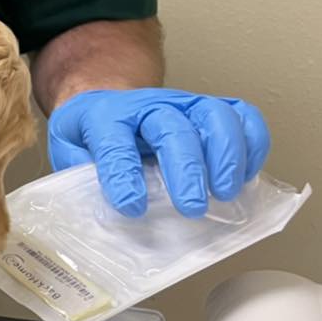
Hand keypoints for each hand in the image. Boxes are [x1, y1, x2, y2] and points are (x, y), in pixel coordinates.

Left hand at [48, 88, 270, 217]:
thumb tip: (105, 219)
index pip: (115, 142)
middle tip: (191, 208)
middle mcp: (147, 105)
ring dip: (226, 155)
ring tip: (225, 193)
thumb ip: (81, 181)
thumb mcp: (69, 155)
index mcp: (104, 117)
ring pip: (215, 116)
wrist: (104, 102)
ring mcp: (183, 104)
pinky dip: (252, 144)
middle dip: (186, 170)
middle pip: (172, 129)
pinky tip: (245, 176)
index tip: (132, 207)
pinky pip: (242, 116)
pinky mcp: (208, 109)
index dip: (124, 175)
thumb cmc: (89, 137)